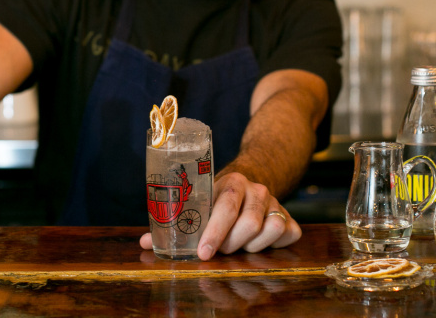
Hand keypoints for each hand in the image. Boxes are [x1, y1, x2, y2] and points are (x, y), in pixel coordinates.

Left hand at [139, 172, 301, 259]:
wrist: (249, 182)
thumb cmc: (216, 200)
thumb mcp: (198, 203)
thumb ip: (174, 222)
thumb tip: (146, 242)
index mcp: (232, 182)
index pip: (226, 206)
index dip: (214, 232)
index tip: (203, 253)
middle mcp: (257, 189)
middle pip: (249, 223)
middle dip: (231, 244)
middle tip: (221, 249)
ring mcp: (276, 202)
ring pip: (271, 229)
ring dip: (252, 246)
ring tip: (239, 245)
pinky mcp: (290, 216)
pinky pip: (289, 233)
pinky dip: (275, 245)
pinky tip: (260, 245)